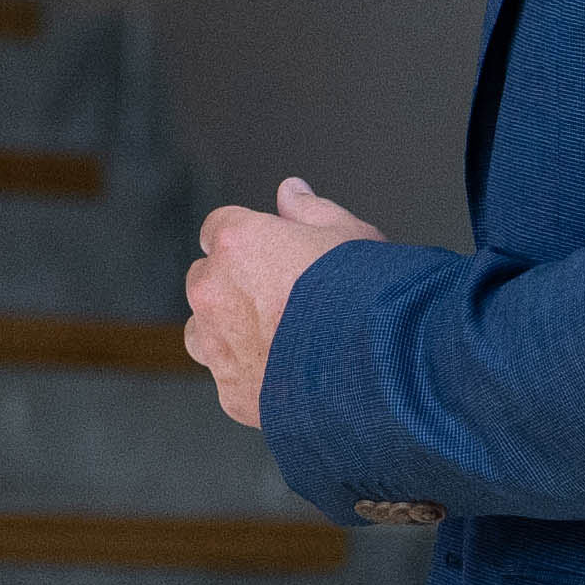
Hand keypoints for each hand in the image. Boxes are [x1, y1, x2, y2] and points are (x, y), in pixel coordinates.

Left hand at [179, 181, 382, 431]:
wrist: (381, 367)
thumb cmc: (369, 294)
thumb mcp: (351, 234)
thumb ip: (311, 210)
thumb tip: (290, 191)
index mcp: (236, 243)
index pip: (217, 229)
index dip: (246, 241)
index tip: (267, 255)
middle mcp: (214, 291)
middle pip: (205, 280)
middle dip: (232, 286)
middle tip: (281, 301)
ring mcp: (219, 345)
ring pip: (203, 333)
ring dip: (228, 333)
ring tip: (279, 343)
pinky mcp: (233, 392)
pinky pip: (229, 379)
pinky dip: (250, 378)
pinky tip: (289, 378)